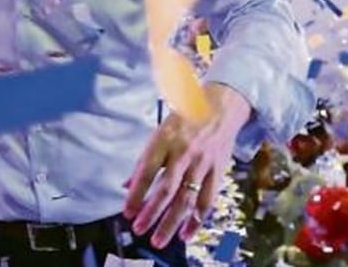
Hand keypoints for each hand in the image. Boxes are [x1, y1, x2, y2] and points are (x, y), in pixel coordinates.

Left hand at [124, 84, 249, 248]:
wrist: (220, 107)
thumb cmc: (184, 119)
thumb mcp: (159, 133)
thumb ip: (145, 160)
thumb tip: (127, 185)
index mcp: (165, 139)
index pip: (147, 171)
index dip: (136, 194)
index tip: (127, 212)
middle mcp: (184, 152)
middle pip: (167, 188)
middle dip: (151, 213)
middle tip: (139, 229)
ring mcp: (203, 163)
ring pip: (186, 198)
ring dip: (172, 223)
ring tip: (159, 239)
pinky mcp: (218, 171)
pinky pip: (207, 200)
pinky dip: (197, 219)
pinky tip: (186, 234)